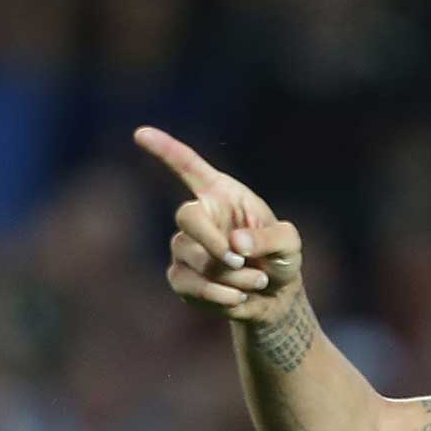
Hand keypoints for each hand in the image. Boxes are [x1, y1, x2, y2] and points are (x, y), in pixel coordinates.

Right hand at [134, 126, 303, 321]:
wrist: (275, 297)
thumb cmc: (281, 259)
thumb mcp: (290, 244)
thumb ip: (270, 238)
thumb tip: (236, 244)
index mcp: (221, 196)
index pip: (188, 167)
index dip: (166, 150)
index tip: (141, 133)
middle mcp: (198, 216)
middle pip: (187, 218)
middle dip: (214, 243)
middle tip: (240, 260)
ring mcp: (184, 247)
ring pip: (196, 259)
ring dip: (233, 276)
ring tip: (257, 281)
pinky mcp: (180, 277)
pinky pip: (190, 285)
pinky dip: (221, 295)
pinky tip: (239, 297)